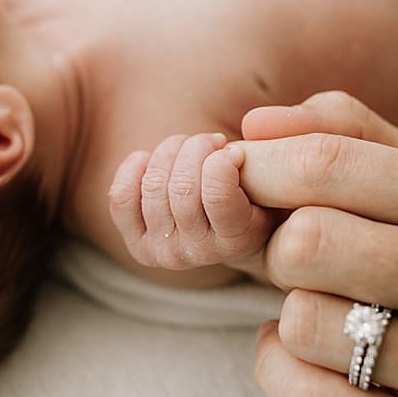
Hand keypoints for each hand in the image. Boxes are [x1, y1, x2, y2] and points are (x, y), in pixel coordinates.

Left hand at [109, 131, 277, 269]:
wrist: (231, 228)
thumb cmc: (259, 195)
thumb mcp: (277, 183)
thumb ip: (275, 166)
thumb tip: (237, 150)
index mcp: (238, 242)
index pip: (217, 195)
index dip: (221, 160)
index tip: (233, 150)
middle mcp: (198, 254)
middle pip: (181, 187)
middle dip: (196, 149)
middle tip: (211, 142)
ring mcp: (163, 252)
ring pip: (153, 186)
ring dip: (170, 152)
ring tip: (187, 147)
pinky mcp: (137, 243)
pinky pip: (121, 198)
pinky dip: (133, 168)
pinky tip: (150, 159)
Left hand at [235, 91, 397, 396]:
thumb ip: (342, 138)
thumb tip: (254, 130)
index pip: (330, 163)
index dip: (256, 171)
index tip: (237, 182)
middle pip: (307, 242)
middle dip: (276, 251)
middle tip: (296, 266)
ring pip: (301, 324)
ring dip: (288, 321)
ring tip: (330, 322)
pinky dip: (284, 376)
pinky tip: (318, 367)